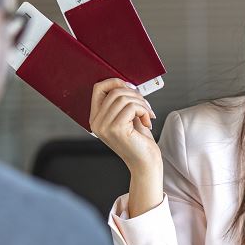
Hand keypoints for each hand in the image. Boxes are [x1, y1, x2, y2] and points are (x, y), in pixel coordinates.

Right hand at [90, 78, 163, 214]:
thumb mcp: (128, 116)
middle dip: (135, 95)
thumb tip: (126, 83)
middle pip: (115, 91)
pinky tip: (147, 121)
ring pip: (124, 98)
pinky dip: (144, 111)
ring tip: (147, 114)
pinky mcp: (115, 129)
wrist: (145, 163)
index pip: (98, 88)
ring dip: (141, 103)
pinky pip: (131, 107)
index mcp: (96, 118)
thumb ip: (123, 101)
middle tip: (145, 106)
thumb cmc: (139, 140)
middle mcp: (97, 122)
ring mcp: (104, 126)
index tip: (131, 88)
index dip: (115, 82)